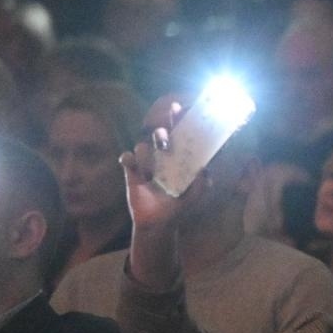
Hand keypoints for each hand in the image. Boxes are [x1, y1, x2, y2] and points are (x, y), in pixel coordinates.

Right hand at [121, 96, 212, 233]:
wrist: (159, 223)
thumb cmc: (179, 206)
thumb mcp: (195, 196)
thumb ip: (203, 183)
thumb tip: (206, 168)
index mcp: (179, 157)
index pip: (180, 134)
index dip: (179, 120)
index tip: (179, 109)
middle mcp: (162, 156)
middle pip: (159, 133)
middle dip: (161, 133)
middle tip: (164, 146)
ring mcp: (146, 163)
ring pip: (143, 146)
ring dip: (147, 157)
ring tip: (152, 176)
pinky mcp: (131, 171)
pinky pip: (127, 157)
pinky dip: (130, 161)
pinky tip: (137, 172)